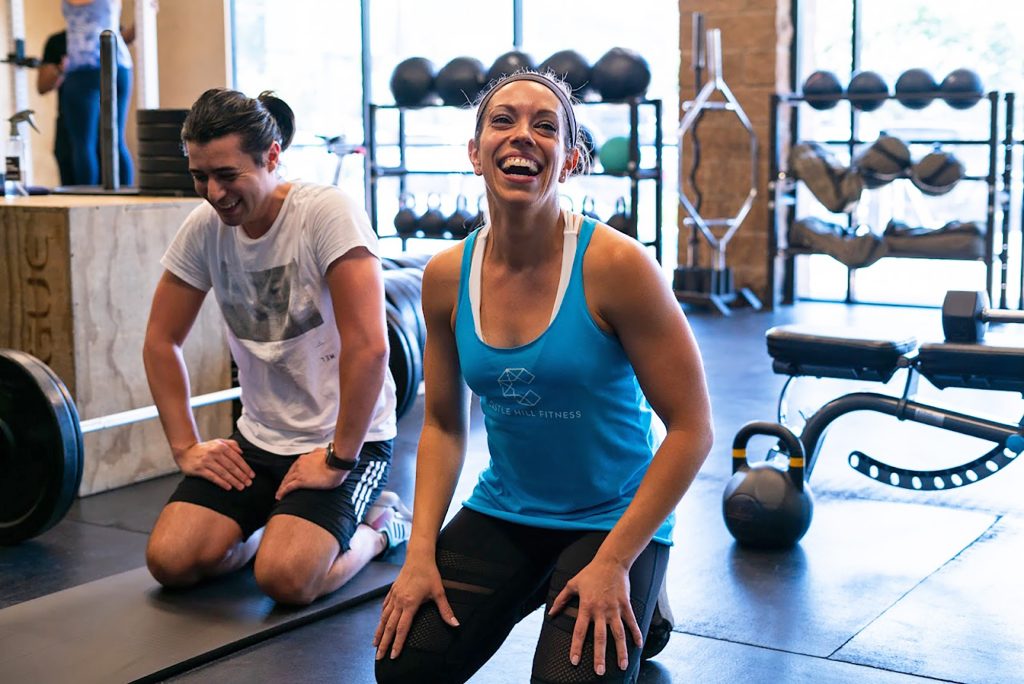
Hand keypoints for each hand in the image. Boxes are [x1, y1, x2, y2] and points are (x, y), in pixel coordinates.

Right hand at [175, 439, 252, 490]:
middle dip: (242, 476)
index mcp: (221, 446)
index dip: (245, 468)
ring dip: (234, 481)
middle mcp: (214, 453)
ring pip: (224, 473)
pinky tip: (228, 487)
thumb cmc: (204, 448)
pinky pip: (213, 477)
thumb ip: (231, 444)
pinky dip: (222, 482)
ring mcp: (206, 461)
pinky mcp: (200, 469)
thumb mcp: (218, 442)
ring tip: (241, 487)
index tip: (251, 475)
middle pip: (232, 467)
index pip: (237, 458)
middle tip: (248, 483)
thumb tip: (241, 452)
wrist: (185, 451)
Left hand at [274, 449, 344, 499]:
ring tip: (279, 494)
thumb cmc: (334, 459)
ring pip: (286, 481)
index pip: (294, 467)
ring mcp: (299, 473)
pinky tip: (280, 496)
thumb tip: (319, 452)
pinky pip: (288, 487)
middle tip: (281, 488)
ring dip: (281, 488)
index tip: (289, 479)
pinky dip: (283, 492)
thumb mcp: (323, 452)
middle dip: (284, 482)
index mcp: (305, 458)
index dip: (291, 474)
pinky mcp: (301, 481)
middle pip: (288, 474)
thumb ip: (318, 453)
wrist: (336, 463)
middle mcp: (300, 465)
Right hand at [374, 558, 458, 659]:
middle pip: (389, 627)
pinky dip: (381, 617)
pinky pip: (384, 607)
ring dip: (379, 632)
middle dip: (384, 644)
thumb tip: (456, 624)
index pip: (402, 629)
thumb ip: (446, 610)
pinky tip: (380, 623)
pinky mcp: (392, 591)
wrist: (419, 556)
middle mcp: (399, 602)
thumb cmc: (429, 573)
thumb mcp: (439, 592)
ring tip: (375, 645)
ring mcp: (394, 596)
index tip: (393, 656)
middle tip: (379, 657)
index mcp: (410, 604)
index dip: (397, 644)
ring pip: (384, 618)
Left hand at [548, 559, 641, 675]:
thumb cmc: (590, 573)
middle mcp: (601, 610)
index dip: (577, 647)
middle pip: (600, 637)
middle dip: (599, 656)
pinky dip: (636, 633)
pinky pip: (631, 622)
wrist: (611, 561)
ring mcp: (615, 609)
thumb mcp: (572, 584)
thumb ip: (561, 599)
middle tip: (599, 672)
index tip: (574, 660)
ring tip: (622, 666)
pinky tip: (638, 646)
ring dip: (620, 651)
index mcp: (586, 606)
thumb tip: (551, 613)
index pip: (580, 631)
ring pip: (618, 634)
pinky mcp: (626, 605)